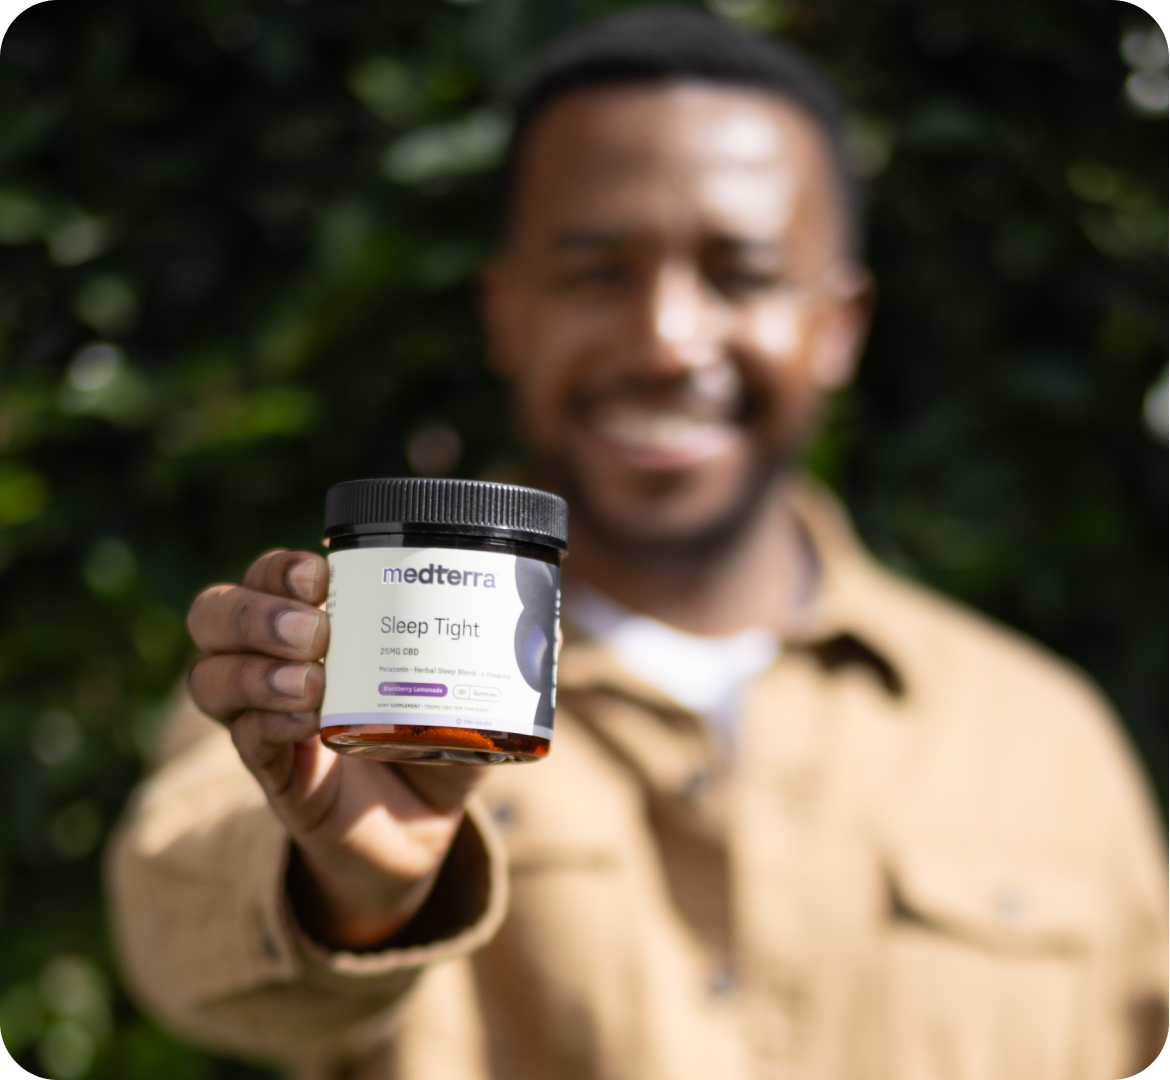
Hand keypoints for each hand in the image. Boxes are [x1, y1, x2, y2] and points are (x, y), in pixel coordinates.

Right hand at [187, 549, 482, 949]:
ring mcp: (267, 719)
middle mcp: (277, 664)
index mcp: (321, 627)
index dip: (280, 566)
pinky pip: (240, 738)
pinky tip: (305, 721)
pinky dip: (266, 722)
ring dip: (254, 667)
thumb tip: (554, 622)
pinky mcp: (273, 774)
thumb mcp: (471, 690)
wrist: (421, 828)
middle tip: (315, 627)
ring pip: (209, 673)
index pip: (268, 576)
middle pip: (215, 612)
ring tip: (313, 679)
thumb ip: (504, 655)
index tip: (324, 570)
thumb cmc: (439, 742)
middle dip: (256, 609)